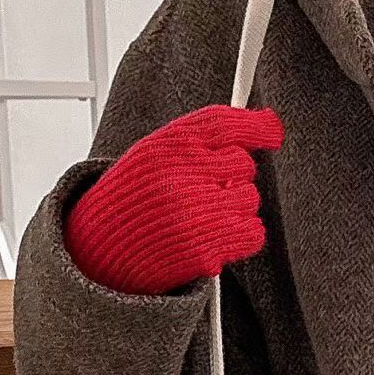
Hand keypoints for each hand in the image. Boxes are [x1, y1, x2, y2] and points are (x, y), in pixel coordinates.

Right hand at [64, 105, 284, 293]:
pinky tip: (217, 234)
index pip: (223, 124)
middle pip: (243, 165)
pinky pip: (253, 234)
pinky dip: (243, 235)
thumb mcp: (154, 153)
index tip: (273, 132)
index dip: (256, 126)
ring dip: (237, 208)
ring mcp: (193, 215)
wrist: (100, 250)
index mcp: (165, 147)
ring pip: (250, 199)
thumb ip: (202, 138)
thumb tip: (266, 124)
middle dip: (233, 176)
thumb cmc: (135, 200)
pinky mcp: (203, 249)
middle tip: (207, 189)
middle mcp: (180, 177)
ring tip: (204, 214)